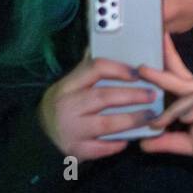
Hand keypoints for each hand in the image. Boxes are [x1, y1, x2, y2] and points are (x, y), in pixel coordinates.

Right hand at [37, 49, 157, 160]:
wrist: (39, 136)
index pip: (95, 69)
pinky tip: (130, 139)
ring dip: (132, 119)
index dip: (119, 69)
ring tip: (151, 116)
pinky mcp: (75, 150)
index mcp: (68, 85)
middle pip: (104, 97)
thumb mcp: (70, 85)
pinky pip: (100, 148)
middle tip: (154, 94)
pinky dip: (116, 144)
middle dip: (133, 95)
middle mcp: (68, 106)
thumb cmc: (63, 105)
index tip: (139, 72)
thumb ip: (89, 70)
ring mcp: (71, 130)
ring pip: (106, 123)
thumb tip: (108, 43)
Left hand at [137, 33, 192, 168]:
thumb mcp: (188, 144)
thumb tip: (142, 143)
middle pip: (180, 79)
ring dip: (172, 110)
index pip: (178, 75)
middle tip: (141, 68)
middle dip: (160, 73)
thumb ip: (167, 142)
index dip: (166, 59)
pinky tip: (185, 120)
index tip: (152, 43)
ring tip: (157, 124)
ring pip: (190, 97)